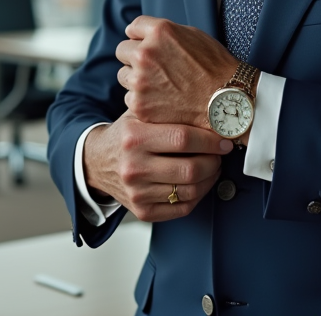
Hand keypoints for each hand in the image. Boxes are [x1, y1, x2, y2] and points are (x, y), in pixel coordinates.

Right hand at [82, 111, 232, 221]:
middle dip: (214, 161)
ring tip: (212, 166)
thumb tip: (212, 110)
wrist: (97, 162)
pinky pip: (182, 209)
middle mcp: (133, 167)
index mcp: (134, 137)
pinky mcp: (141, 211)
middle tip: (219, 154)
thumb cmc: (127, 134)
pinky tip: (200, 183)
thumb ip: (168, 109)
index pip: (183, 139)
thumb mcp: (140, 113)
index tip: (223, 140)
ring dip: (210, 179)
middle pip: (190, 169)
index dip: (210, 140)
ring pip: (189, 191)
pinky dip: (198, 196)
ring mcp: (136, 193)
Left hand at [116, 16, 237, 127]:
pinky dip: (143, 100)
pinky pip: (129, 98)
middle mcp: (146, 53)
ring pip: (124, 75)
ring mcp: (140, 80)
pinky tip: (162, 100)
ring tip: (160, 85)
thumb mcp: (193, 35)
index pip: (132, 28)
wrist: (227, 99)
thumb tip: (142, 34)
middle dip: (134, 57)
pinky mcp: (139, 104)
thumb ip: (164, 33)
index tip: (145, 45)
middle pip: (122, 50)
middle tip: (154, 68)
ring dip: (136, 79)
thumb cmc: (215, 66)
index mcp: (159, 31)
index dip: (139, 37)